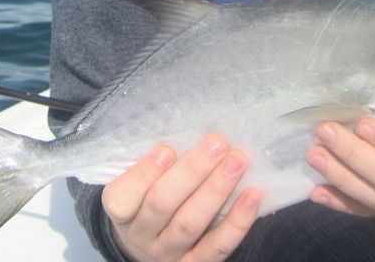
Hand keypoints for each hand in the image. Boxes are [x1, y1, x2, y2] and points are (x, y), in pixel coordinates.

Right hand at [102, 134, 262, 261]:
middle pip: (162, 205)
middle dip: (191, 172)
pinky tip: (253, 194)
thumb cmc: (147, 198)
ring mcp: (169, 254)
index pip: (123, 198)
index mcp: (122, 211)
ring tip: (237, 161)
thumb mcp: (138, 182)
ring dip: (216, 189)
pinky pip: (218, 246)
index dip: (145, 173)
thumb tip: (189, 126)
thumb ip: (154, 162)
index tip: (167, 148)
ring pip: (190, 224)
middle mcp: (142, 236)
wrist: (151, 244)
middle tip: (217, 143)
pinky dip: (238, 221)